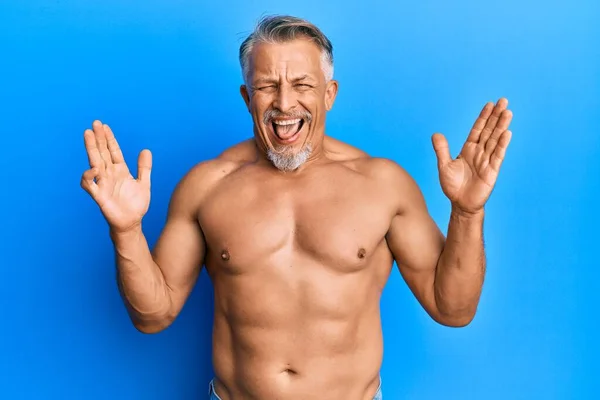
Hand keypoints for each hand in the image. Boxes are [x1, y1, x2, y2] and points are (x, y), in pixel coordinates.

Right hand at [80, 120, 151, 232]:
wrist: (131, 223)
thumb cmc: (136, 205)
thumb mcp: (144, 183)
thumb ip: (144, 168)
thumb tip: (146, 150)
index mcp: (120, 170)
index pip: (113, 151)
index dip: (109, 139)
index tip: (105, 126)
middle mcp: (109, 174)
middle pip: (102, 153)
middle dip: (98, 138)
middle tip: (94, 124)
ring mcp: (102, 183)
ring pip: (94, 162)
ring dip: (91, 148)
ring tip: (88, 134)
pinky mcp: (98, 195)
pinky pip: (88, 184)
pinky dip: (89, 175)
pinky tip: (94, 168)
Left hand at [431, 98, 512, 213]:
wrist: (460, 204)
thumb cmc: (452, 186)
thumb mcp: (444, 166)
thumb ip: (442, 150)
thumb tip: (436, 134)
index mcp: (468, 149)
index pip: (477, 129)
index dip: (483, 117)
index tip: (489, 104)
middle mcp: (479, 152)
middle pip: (489, 131)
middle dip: (495, 116)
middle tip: (503, 101)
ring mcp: (487, 161)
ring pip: (495, 140)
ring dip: (501, 126)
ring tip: (508, 112)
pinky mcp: (492, 171)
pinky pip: (498, 155)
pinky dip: (502, 144)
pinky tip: (507, 133)